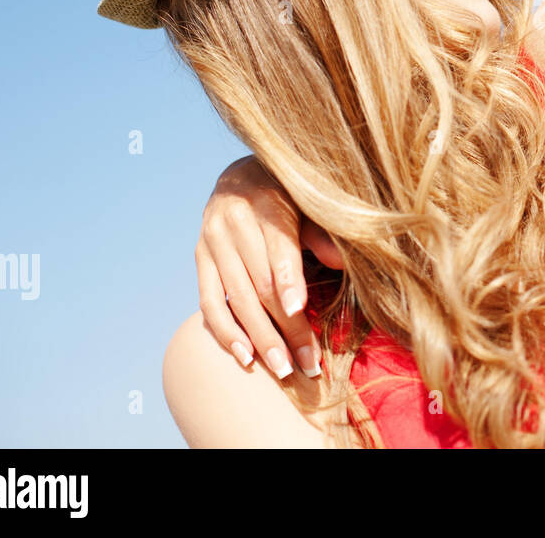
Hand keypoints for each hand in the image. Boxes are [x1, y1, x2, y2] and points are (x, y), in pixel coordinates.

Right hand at [196, 155, 343, 379]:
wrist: (242, 175)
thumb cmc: (291, 192)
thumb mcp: (311, 202)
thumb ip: (323, 232)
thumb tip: (344, 263)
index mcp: (267, 202)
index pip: (278, 248)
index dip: (287, 280)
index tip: (298, 310)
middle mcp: (233, 221)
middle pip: (259, 282)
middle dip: (285, 326)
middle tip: (306, 363)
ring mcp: (212, 241)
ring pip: (236, 298)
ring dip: (259, 338)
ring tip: (282, 369)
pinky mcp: (200, 258)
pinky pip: (209, 302)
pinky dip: (226, 332)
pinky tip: (245, 357)